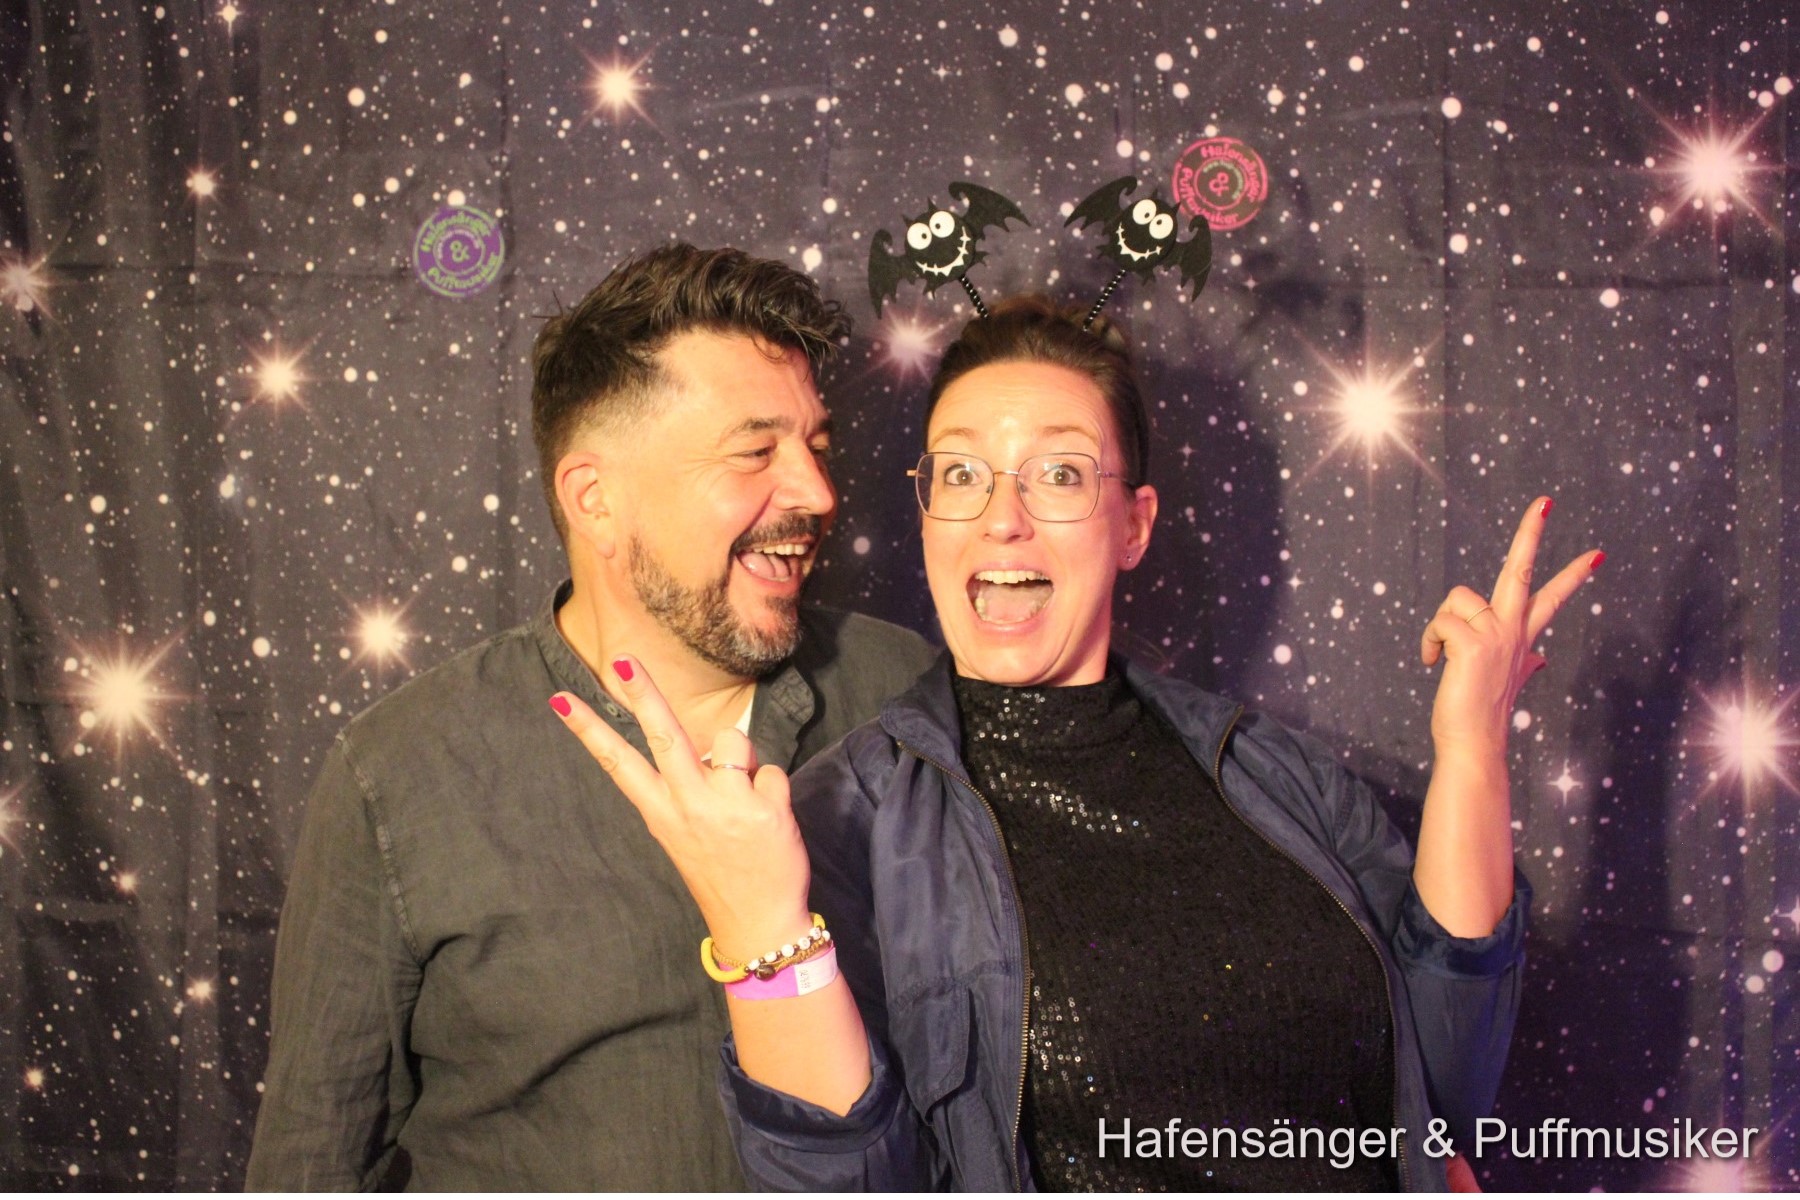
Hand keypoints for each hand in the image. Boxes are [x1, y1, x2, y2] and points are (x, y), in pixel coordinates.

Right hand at [547, 656, 813, 963]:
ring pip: (733, 742)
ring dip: (743, 763)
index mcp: (661, 813)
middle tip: (624, 660)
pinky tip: (768, 822)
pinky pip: (771, 771)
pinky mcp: (764, 809)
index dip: (589, 729)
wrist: (758, 924)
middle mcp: (688, 805)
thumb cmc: (723, 872)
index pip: (617, 763)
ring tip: (744, 802)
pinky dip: (773, 791)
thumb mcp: (687, 834)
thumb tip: (714, 747)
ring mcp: (725, 805)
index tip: (560, 699)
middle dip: (644, 694)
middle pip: (664, 734)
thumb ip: (690, 787)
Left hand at [1421, 497, 1602, 757]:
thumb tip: (1539, 659)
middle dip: (1531, 533)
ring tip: (1442, 658)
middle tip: (1544, 501)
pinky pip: (1441, 622)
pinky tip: (1434, 664)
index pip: (1550, 598)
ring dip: (1439, 627)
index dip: (1571, 576)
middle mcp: (1513, 631)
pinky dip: (1430, 642)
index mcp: (1521, 637)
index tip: (1596, 555)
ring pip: (1456, 601)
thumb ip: (1525, 663)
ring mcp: (1497, 635)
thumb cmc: (1479, 713)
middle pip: (1521, 571)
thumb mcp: (1507, 681)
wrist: (1473, 743)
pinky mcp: (1474, 643)